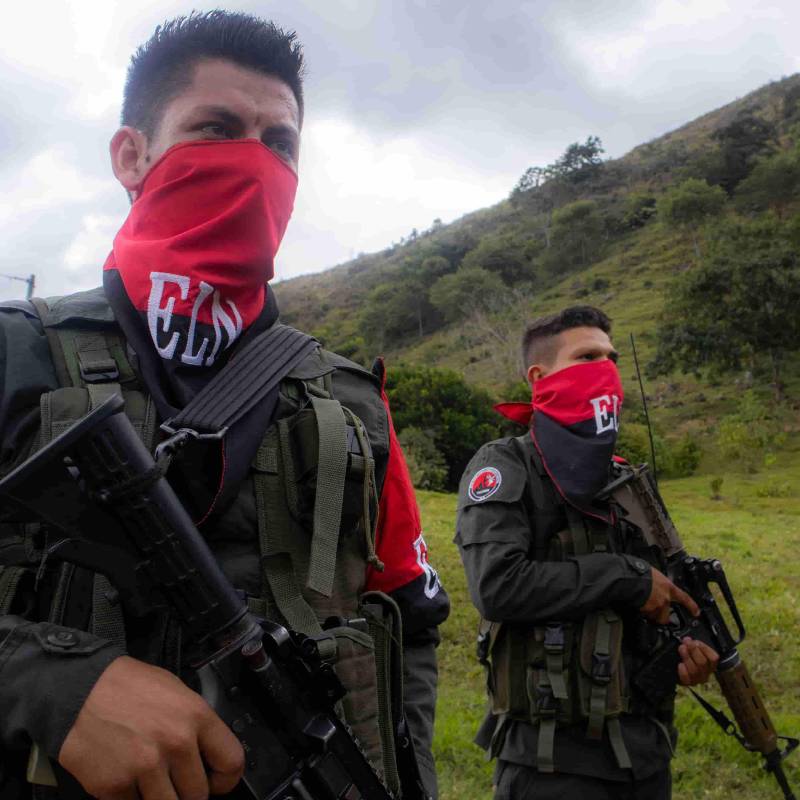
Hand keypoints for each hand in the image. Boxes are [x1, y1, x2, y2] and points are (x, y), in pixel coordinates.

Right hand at [59, 656, 243, 798]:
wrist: (77, 690)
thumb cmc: (127, 687)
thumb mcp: (175, 692)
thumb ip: (195, 725)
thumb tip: (209, 755)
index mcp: (195, 716)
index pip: (231, 763)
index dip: (225, 780)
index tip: (216, 782)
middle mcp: (175, 743)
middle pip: (199, 795)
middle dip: (188, 792)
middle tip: (175, 781)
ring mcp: (145, 767)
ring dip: (161, 799)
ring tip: (150, 781)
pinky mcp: (114, 787)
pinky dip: (131, 799)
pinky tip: (125, 777)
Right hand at [639, 567, 699, 624]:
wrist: (630, 578)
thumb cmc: (641, 573)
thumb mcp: (655, 574)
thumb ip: (660, 582)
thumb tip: (657, 584)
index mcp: (669, 588)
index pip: (685, 598)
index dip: (692, 606)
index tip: (696, 613)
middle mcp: (664, 600)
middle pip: (666, 616)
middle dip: (661, 616)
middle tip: (655, 613)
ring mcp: (655, 606)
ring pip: (654, 617)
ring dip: (650, 614)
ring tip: (642, 605)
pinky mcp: (645, 610)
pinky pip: (644, 614)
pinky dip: (641, 611)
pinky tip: (636, 604)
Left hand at [678, 637, 719, 685]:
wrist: (678, 669)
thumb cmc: (689, 656)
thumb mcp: (694, 648)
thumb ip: (693, 644)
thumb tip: (687, 640)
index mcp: (711, 663)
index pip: (713, 658)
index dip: (704, 648)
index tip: (696, 641)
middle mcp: (706, 673)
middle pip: (702, 663)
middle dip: (693, 650)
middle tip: (686, 643)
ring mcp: (697, 679)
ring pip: (694, 670)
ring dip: (687, 657)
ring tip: (682, 649)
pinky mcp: (688, 683)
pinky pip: (687, 679)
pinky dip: (683, 671)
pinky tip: (680, 664)